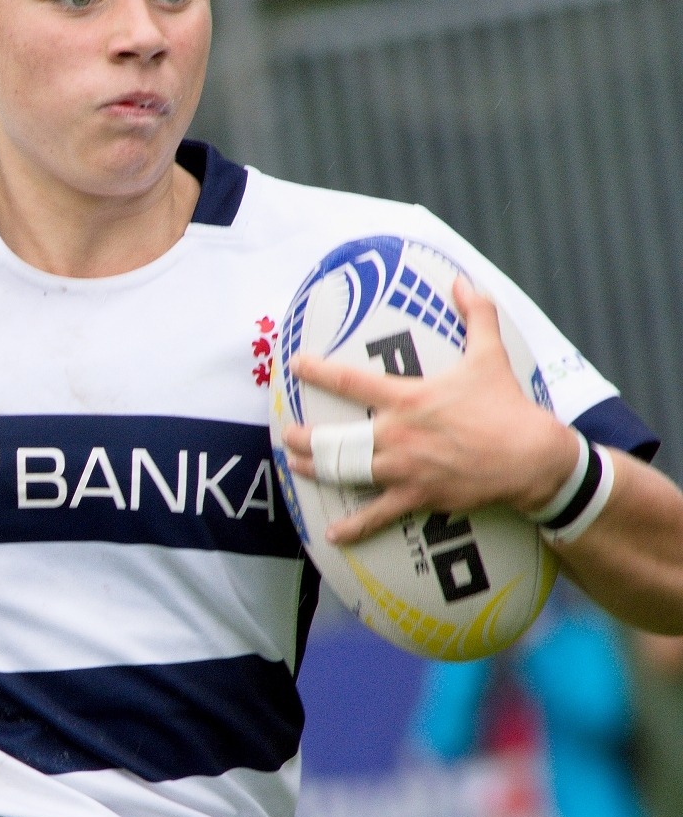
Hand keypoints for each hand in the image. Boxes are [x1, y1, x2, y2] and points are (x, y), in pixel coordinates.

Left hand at [284, 276, 579, 544]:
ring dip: (316, 469)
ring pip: (346, 472)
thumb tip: (464, 282)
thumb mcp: (489, 354)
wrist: (528, 455)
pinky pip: (377, 515)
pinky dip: (353, 527)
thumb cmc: (506, 405)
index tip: (296, 365)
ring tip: (295, 465)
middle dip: (306, 436)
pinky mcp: (416, 496)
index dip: (319, 371)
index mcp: (408, 398)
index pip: (351, 380)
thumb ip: (475, 314)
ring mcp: (403, 468)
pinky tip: (332, 534)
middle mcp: (397, 434)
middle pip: (336, 436)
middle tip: (287, 434)